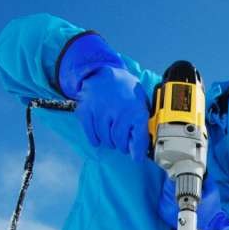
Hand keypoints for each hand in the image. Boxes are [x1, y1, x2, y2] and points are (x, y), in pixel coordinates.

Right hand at [58, 33, 148, 159]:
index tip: (137, 158)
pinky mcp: (86, 111)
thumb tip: (141, 147)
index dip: (138, 151)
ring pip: (105, 139)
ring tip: (112, 135)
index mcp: (136, 110)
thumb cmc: (125, 90)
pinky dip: (95, 139)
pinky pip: (91, 133)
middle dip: (122, 145)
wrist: (104, 71)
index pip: (139, 137)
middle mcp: (119, 111)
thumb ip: (142, 124)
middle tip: (122, 143)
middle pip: (119, 141)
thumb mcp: (141, 103)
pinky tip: (100, 136)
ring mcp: (101, 111)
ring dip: (109, 141)